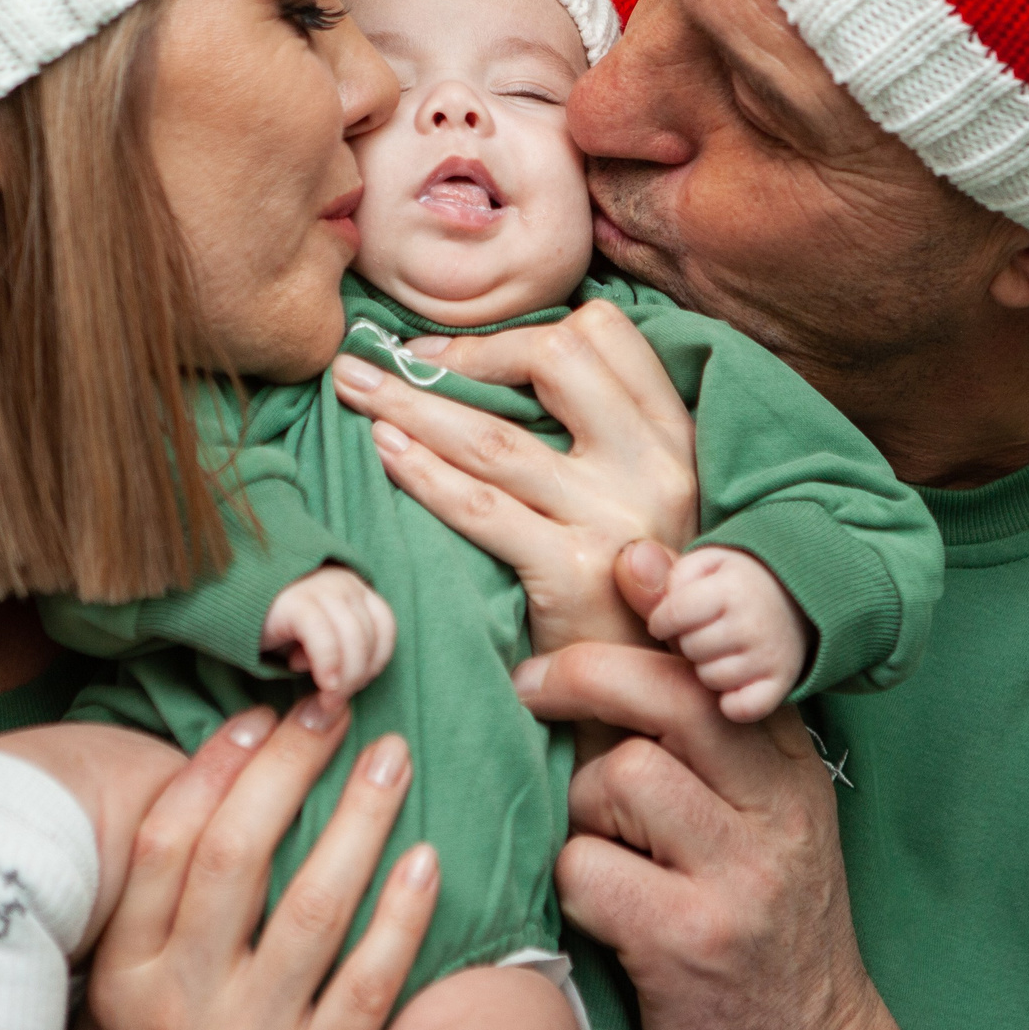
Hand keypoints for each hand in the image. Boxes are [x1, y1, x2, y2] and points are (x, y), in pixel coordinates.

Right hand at [85, 694, 438, 1029]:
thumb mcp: (141, 977)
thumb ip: (169, 894)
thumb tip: (232, 761)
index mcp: (126, 970)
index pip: (165, 845)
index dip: (215, 769)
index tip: (261, 713)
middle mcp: (180, 1002)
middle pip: (235, 859)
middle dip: (288, 771)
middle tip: (334, 710)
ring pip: (311, 910)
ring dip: (358, 823)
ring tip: (391, 759)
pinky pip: (369, 983)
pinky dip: (402, 918)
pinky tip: (426, 859)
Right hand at [261, 567, 396, 695]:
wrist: (227, 598)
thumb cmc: (275, 623)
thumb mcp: (316, 635)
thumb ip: (338, 650)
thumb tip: (344, 685)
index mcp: (352, 588)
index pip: (385, 626)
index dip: (376, 661)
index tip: (356, 685)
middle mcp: (340, 583)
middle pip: (370, 635)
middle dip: (358, 676)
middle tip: (335, 702)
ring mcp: (319, 588)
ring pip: (352, 637)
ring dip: (346, 677)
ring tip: (326, 698)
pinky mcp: (294, 601)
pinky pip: (323, 636)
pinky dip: (328, 664)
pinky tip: (321, 683)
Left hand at [329, 298, 697, 652]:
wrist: (650, 698)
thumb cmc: (627, 590)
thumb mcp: (641, 496)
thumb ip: (602, 435)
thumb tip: (500, 365)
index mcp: (673, 436)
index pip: (606, 333)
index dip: (522, 331)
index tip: (455, 353)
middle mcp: (654, 466)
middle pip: (553, 359)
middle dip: (458, 354)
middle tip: (392, 360)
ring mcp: (615, 518)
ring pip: (495, 438)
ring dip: (410, 404)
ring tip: (355, 389)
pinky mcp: (575, 574)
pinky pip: (480, 507)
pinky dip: (422, 474)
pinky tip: (383, 454)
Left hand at [510, 544, 901, 1029]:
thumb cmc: (756, 906)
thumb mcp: (759, 811)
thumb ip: (705, 719)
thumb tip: (639, 571)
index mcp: (791, 769)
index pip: (724, 663)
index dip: (668, 605)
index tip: (624, 564)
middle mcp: (778, 811)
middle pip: (671, 697)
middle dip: (584, 674)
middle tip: (528, 684)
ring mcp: (739, 875)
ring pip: (619, 776)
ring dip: (582, 805)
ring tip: (601, 841)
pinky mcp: (690, 937)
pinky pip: (585, 867)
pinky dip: (572, 880)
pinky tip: (601, 904)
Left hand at [644, 547, 806, 723]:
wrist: (795, 601)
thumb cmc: (732, 583)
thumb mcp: (702, 566)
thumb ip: (664, 572)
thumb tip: (626, 564)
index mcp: (732, 586)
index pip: (674, 615)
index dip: (662, 621)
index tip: (666, 621)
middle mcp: (755, 621)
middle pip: (690, 649)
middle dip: (688, 642)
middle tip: (702, 633)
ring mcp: (771, 655)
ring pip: (710, 679)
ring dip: (706, 669)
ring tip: (719, 652)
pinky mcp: (780, 684)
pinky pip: (741, 708)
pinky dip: (731, 703)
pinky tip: (731, 685)